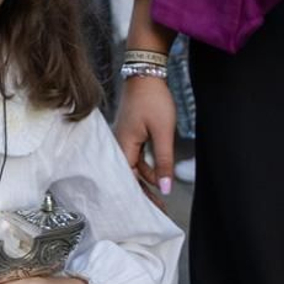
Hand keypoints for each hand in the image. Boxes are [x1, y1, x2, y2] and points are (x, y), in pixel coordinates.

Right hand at [112, 74, 175, 201]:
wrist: (146, 72)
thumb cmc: (153, 99)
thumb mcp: (163, 132)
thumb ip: (164, 161)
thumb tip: (164, 188)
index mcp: (123, 145)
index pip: (129, 180)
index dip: (140, 197)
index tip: (152, 211)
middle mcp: (119, 144)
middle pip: (129, 176)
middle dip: (143, 193)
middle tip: (159, 208)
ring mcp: (124, 138)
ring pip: (134, 167)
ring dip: (147, 180)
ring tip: (161, 193)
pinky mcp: (130, 134)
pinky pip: (136, 157)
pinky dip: (147, 168)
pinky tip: (158, 173)